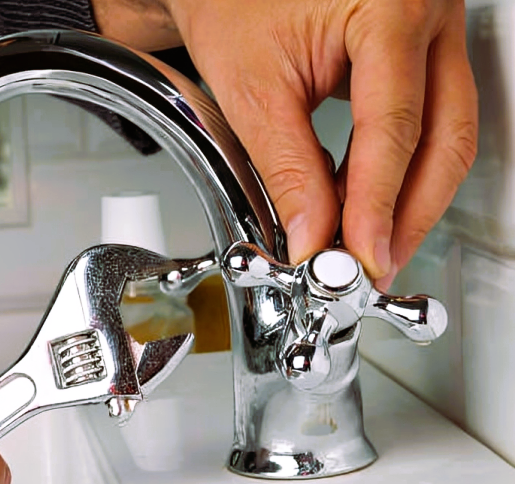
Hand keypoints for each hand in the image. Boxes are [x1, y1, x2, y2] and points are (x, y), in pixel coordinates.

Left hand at [94, 0, 477, 288]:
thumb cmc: (232, 2)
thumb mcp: (252, 89)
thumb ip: (289, 167)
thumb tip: (316, 235)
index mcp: (389, 7)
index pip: (396, 127)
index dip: (380, 204)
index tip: (365, 255)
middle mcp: (427, 11)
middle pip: (447, 134)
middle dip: (412, 211)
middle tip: (377, 262)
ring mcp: (432, 27)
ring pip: (448, 129)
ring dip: (412, 196)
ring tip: (371, 242)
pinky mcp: (420, 48)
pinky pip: (431, 116)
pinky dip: (401, 166)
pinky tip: (369, 202)